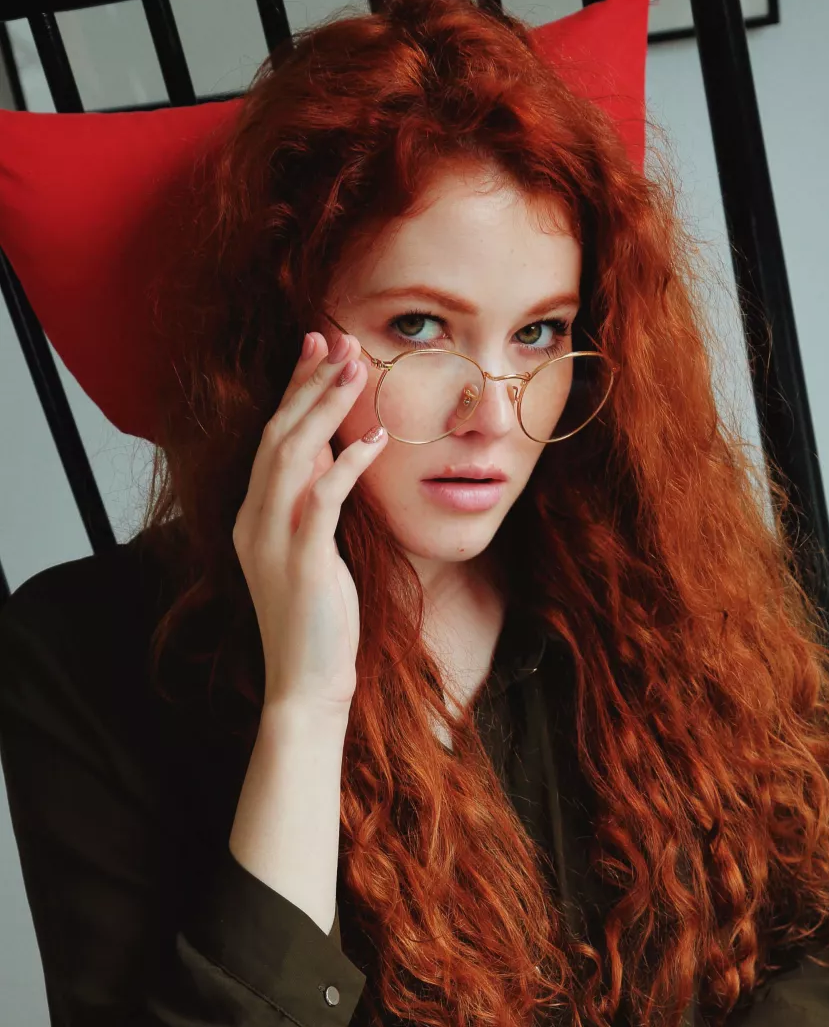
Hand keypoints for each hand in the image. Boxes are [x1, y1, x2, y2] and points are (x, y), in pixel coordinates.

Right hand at [232, 329, 386, 715]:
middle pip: (277, 433)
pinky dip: (348, 465)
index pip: (271, 437)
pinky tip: (376, 440)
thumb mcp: (316, 554)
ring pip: (292, 455)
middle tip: (340, 341)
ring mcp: (272, 541)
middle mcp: (254, 521)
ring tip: (358, 369)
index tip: (318, 347)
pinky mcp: (301, 564)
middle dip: (309, 383)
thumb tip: (338, 460)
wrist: (307, 685)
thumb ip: (318, 507)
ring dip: (327, 409)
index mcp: (253, 517)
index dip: (294, 389)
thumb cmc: (320, 624)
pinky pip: (322, 500)